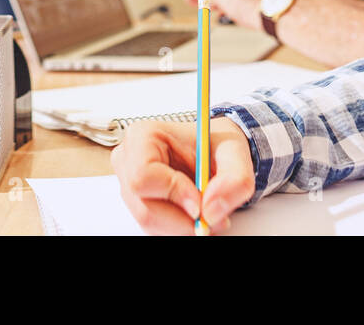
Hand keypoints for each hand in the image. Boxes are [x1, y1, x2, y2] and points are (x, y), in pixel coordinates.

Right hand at [111, 118, 254, 234]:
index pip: (144, 176)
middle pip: (145, 208)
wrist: (211, 152)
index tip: (201, 201)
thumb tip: (213, 209)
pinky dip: (178, 227)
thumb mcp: (235, 152)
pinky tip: (194, 213)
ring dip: (183, 226)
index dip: (174, 193)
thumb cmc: (215, 145)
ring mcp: (129, 185)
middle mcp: (128, 161)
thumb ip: (235, 178)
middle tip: (212, 216)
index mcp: (143, 136)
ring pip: (150, 222)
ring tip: (208, 212)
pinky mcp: (137, 204)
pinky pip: (154, 228)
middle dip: (182, 219)